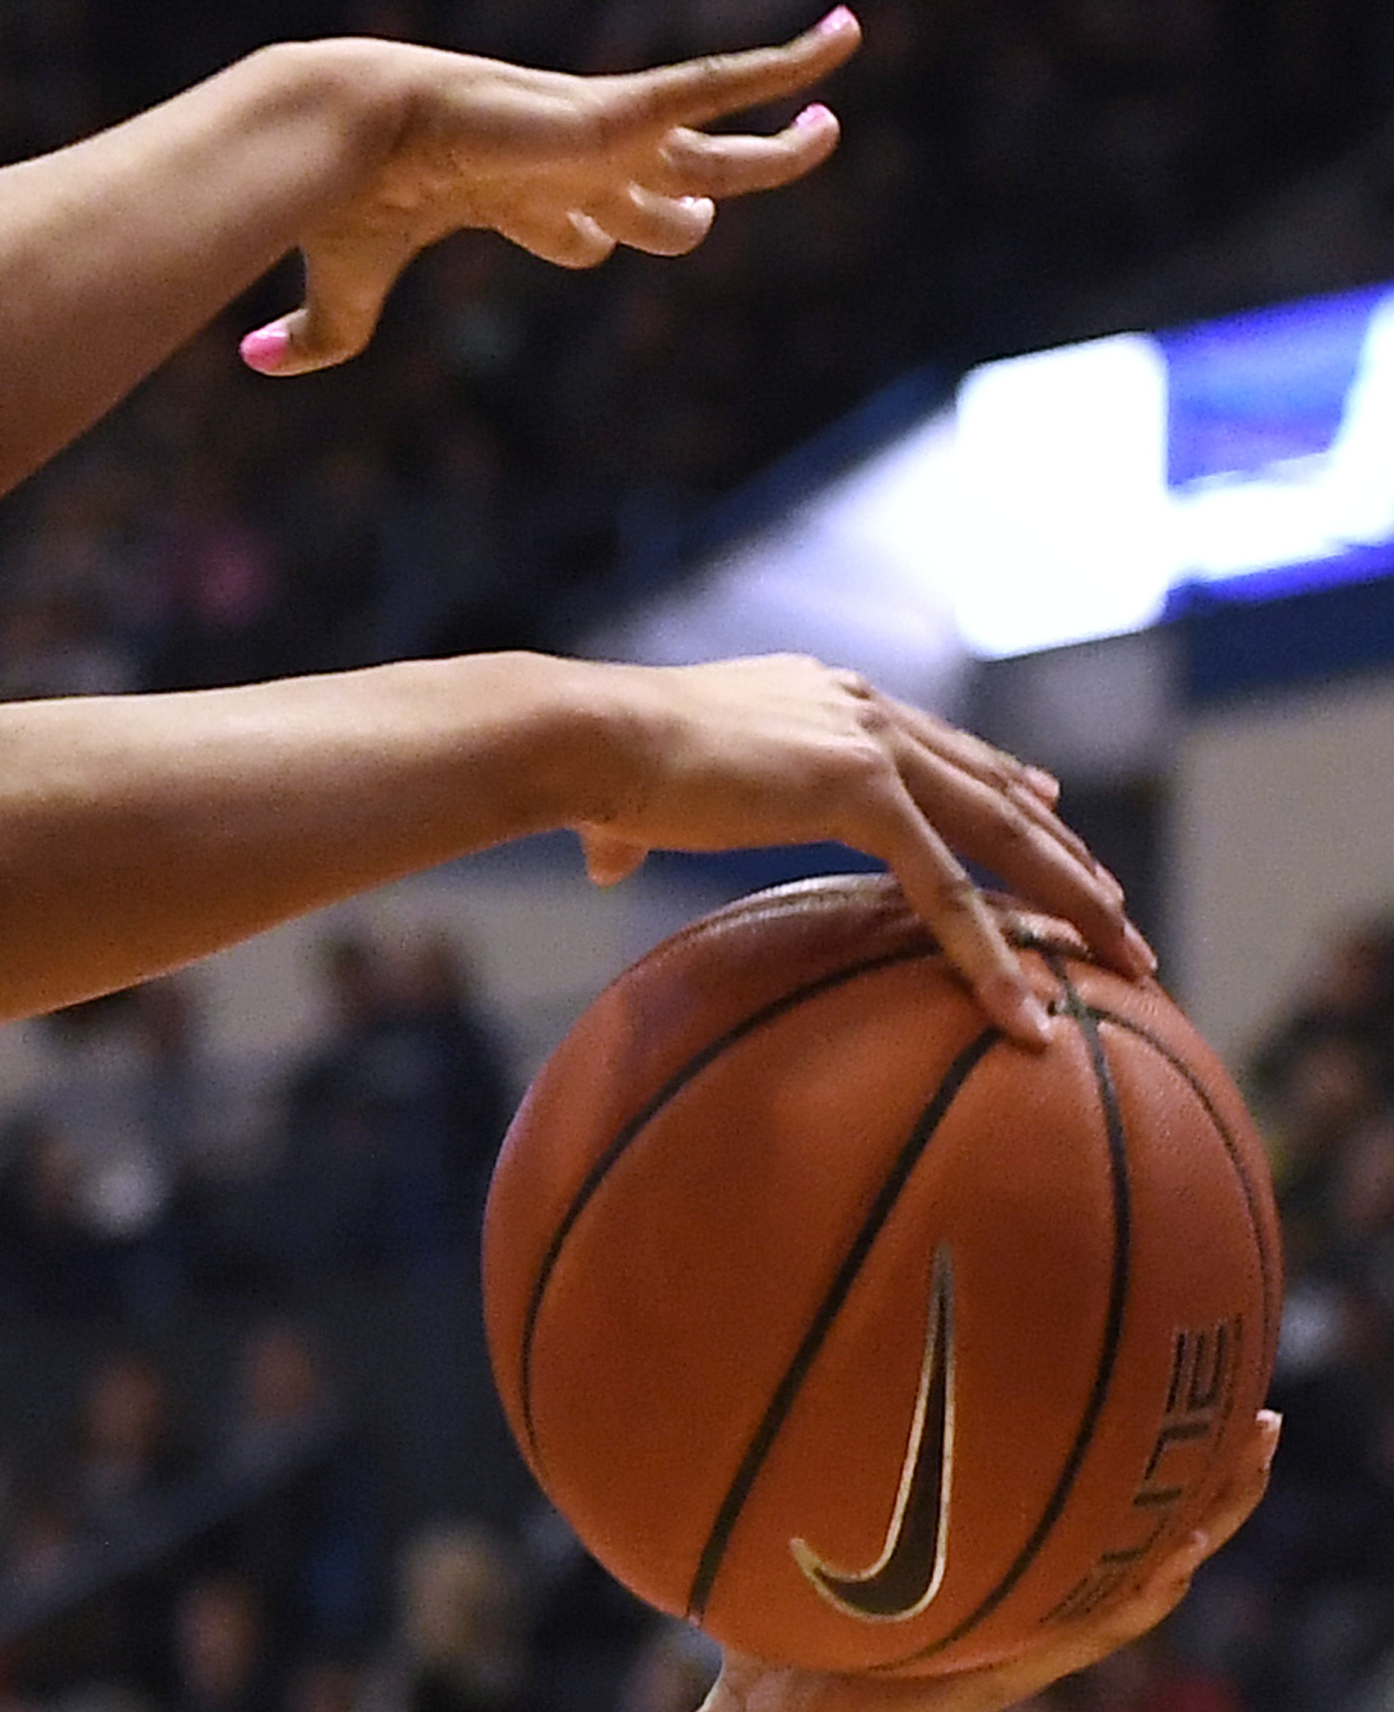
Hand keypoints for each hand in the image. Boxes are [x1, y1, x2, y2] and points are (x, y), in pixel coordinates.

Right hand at [243, 12, 860, 376]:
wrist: (341, 133)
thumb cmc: (340, 202)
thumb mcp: (342, 286)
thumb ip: (317, 333)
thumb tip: (249, 360)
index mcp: (509, 197)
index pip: (575, 223)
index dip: (592, 241)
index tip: (592, 248)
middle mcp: (564, 162)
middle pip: (655, 190)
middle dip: (691, 206)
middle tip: (710, 217)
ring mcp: (599, 138)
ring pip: (715, 148)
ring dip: (777, 141)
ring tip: (830, 127)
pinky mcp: (615, 113)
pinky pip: (725, 85)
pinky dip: (788, 64)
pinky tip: (847, 40)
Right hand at [565, 652, 1152, 1046]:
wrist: (585, 734)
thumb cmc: (592, 766)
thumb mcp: (633, 798)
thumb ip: (636, 829)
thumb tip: (604, 861)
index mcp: (824, 700)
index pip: (939, 747)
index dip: (1004, 782)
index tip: (1053, 810)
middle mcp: (863, 711)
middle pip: (997, 791)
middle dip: (1067, 855)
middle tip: (1119, 911)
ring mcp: (872, 746)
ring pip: (1003, 835)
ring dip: (1074, 901)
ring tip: (1127, 959)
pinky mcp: (861, 791)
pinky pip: (946, 885)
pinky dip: (989, 951)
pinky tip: (1025, 1010)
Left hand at [704, 1411, 1278, 1711]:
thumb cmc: (785, 1647)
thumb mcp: (814, 1550)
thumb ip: (826, 1491)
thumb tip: (795, 1390)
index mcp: (1000, 1582)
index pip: (1092, 1515)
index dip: (1152, 1465)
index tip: (1203, 1395)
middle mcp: (1027, 1614)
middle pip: (1145, 1545)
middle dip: (1210, 1487)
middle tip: (1266, 1423)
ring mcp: (1020, 1650)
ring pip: (1136, 1590)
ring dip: (1196, 1535)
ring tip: (1247, 1474)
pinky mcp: (992, 1685)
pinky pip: (1076, 1642)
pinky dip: (1125, 1606)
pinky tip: (1171, 1566)